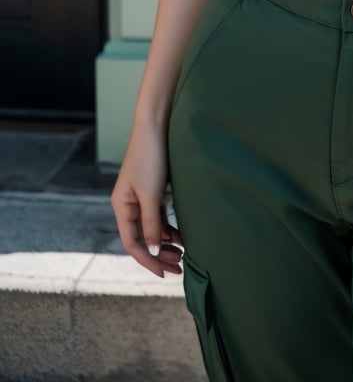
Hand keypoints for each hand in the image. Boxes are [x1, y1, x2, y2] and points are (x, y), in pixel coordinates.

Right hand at [111, 125, 182, 277]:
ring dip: (166, 243)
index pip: (132, 244)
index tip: (165, 274)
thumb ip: (151, 224)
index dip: (148, 261)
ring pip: (151, 230)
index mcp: (121, 207)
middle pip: (141, 240)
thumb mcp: (151, 194)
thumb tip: (153, 252)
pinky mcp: (153, 190)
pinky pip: (158, 218)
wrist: (156, 126)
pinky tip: (182, 237)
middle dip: (159, 255)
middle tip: (180, 268)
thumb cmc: (150, 157)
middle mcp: (128, 205)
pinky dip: (169, 229)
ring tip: (184, 255)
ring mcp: (140, 198)